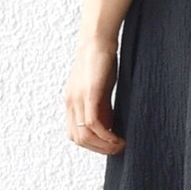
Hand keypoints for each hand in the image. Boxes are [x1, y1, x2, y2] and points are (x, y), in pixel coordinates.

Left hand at [64, 37, 125, 154]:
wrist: (98, 39)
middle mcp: (70, 103)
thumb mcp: (99, 89)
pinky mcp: (89, 94)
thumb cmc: (101, 61)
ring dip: (103, 145)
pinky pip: (92, 123)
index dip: (92, 144)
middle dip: (98, 149)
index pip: (75, 134)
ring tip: (120, 146)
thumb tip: (109, 127)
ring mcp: (77, 99)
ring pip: (85, 135)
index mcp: (71, 102)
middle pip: (78, 138)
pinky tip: (118, 137)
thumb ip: (101, 107)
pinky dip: (106, 135)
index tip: (109, 145)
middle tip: (117, 149)